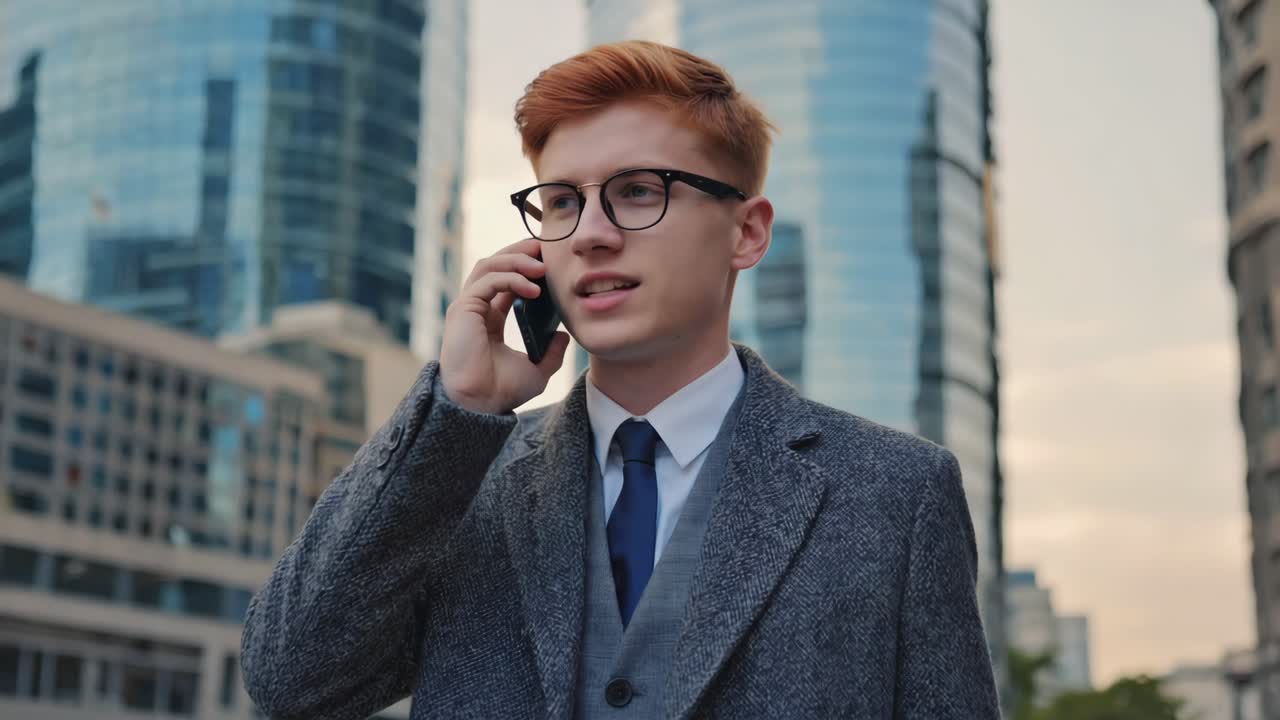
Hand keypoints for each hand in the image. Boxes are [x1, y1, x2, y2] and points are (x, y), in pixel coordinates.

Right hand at [439, 238, 570, 413]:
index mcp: (490, 319)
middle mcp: (477, 308)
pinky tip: (533, 288)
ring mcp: (468, 307)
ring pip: (489, 265)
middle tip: (546, 248)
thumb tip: (565, 336)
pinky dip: (511, 278)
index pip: (506, 280)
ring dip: (517, 259)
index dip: (526, 266)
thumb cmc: (501, 391)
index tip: (550, 262)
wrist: (480, 405)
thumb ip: (551, 353)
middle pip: (495, 264)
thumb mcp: (537, 370)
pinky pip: (488, 281)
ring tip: (542, 266)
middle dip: (520, 252)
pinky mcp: (463, 309)